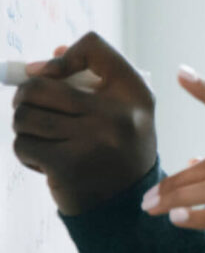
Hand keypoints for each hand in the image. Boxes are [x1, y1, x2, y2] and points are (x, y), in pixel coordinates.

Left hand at [12, 31, 156, 213]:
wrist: (127, 205)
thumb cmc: (117, 149)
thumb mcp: (122, 110)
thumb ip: (92, 81)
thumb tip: (39, 65)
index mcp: (135, 92)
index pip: (94, 47)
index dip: (62, 57)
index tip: (50, 75)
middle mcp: (118, 113)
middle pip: (41, 85)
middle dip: (24, 96)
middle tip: (30, 108)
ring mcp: (93, 140)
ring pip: (25, 116)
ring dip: (23, 126)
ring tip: (41, 137)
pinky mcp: (68, 165)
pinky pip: (23, 145)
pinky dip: (26, 152)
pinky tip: (46, 161)